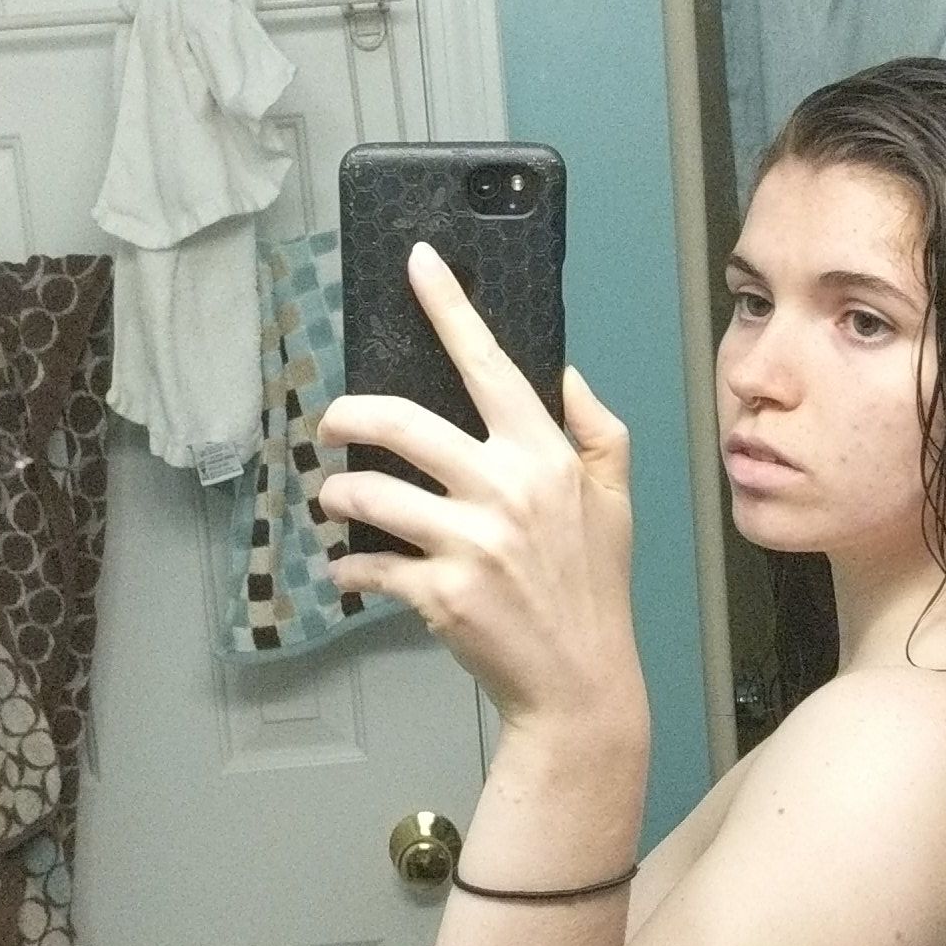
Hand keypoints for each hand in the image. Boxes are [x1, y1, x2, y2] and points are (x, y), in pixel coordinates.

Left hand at [315, 241, 644, 731]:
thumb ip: (596, 428)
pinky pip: (365, 564)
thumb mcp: (616, 500)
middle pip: (399, 422)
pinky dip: (348, 567)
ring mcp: (470, 542)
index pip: (489, 364)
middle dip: (346, 417)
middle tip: (329, 426)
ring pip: (368, 493)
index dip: (450, 307)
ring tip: (339, 501)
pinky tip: (353, 571)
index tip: (418, 262)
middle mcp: (505, 490)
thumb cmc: (594, 589)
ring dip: (338, 495)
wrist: (580, 684)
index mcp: (545, 456)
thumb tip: (563, 375)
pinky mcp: (438, 593)